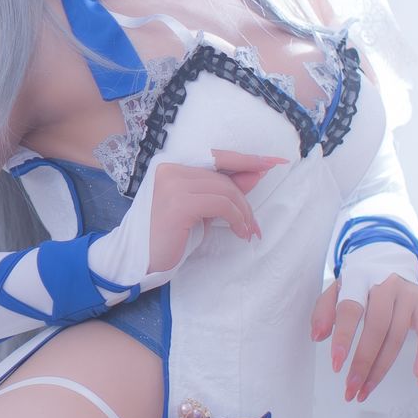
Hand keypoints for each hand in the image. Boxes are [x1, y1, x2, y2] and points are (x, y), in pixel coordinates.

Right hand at [145, 149, 285, 273]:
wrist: (140, 260)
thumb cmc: (169, 235)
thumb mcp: (199, 209)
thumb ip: (221, 190)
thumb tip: (256, 173)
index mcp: (172, 165)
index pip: (217, 156)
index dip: (248, 159)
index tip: (276, 161)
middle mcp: (170, 168)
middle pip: (223, 177)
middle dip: (245, 201)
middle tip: (255, 225)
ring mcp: (173, 184)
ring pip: (225, 191)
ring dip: (243, 213)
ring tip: (248, 232)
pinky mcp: (179, 203)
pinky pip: (221, 205)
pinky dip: (236, 218)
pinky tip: (239, 232)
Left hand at [311, 271, 417, 401]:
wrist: (390, 263)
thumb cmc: (359, 284)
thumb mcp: (337, 290)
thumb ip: (323, 310)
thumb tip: (318, 337)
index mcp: (359, 279)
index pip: (351, 309)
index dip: (344, 338)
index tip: (336, 366)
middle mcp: (386, 285)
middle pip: (377, 328)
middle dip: (363, 362)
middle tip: (351, 389)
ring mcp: (408, 295)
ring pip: (397, 336)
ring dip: (382, 369)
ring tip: (366, 391)